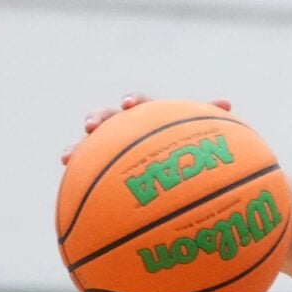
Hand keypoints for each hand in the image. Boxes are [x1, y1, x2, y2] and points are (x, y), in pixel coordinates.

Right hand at [63, 95, 232, 162]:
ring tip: (67, 156)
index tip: (129, 106)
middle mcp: (124, 129)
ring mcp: (109, 149)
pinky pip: (86, 173)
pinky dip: (77, 177)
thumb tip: (225, 103)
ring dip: (78, 147)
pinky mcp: (100, 170)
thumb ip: (206, 123)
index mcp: (147, 117)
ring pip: (89, 145)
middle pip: (107, 118)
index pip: (138, 103)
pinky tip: (69, 188)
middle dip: (98, 119)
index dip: (132, 102)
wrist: (170, 173)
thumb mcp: (195, 138)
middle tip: (91, 126)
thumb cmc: (184, 151)